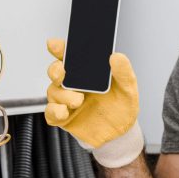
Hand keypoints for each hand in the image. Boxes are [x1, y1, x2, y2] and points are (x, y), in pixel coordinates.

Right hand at [45, 38, 142, 167]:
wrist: (120, 133)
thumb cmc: (121, 107)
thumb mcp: (128, 88)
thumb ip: (123, 72)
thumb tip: (116, 57)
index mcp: (86, 72)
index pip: (70, 55)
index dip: (59, 48)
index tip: (54, 44)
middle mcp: (74, 83)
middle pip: (55, 71)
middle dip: (55, 70)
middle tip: (62, 74)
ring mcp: (66, 100)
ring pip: (53, 91)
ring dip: (63, 95)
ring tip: (78, 100)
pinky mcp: (63, 117)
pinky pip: (50, 112)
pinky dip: (54, 111)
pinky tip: (64, 112)